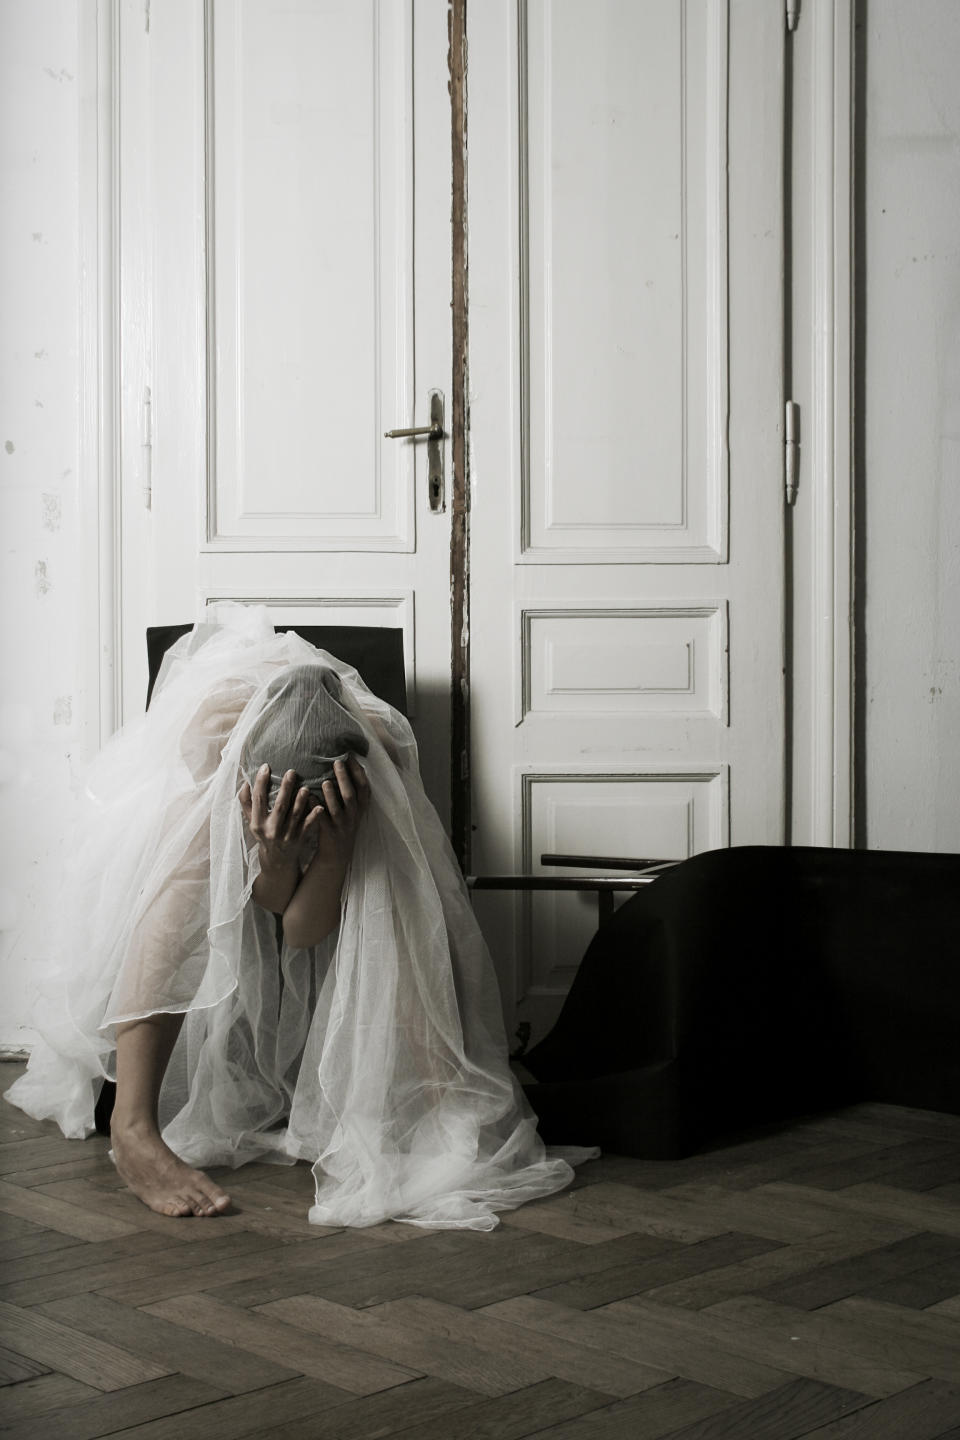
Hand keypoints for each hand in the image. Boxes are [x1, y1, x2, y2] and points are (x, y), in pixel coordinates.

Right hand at [238, 765, 323, 912]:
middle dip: (285, 789)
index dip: (260, 783)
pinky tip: (319, 807)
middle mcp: (271, 830)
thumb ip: (247, 803)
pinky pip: (307, 827)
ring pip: (294, 816)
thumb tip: (245, 782)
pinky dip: (313, 818)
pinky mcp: (299, 840)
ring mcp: (286, 836)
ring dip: (300, 801)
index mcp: (257, 823)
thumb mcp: (252, 822)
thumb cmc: (263, 836)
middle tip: (292, 771)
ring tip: (306, 787)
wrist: (276, 863)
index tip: (265, 766)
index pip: (258, 799)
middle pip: (279, 806)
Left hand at [305, 756, 370, 874]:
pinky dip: (316, 808)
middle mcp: (353, 816)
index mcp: (360, 808)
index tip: (351, 757)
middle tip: (337, 762)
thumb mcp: (353, 810)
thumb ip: (351, 791)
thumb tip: (344, 764)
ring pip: (338, 809)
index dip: (358, 772)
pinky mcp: (329, 833)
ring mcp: (341, 825)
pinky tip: (309, 798)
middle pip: (351, 795)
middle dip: (345, 778)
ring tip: (325, 782)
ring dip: (332, 795)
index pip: (364, 787)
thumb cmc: (343, 825)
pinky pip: (322, 820)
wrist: (337, 855)